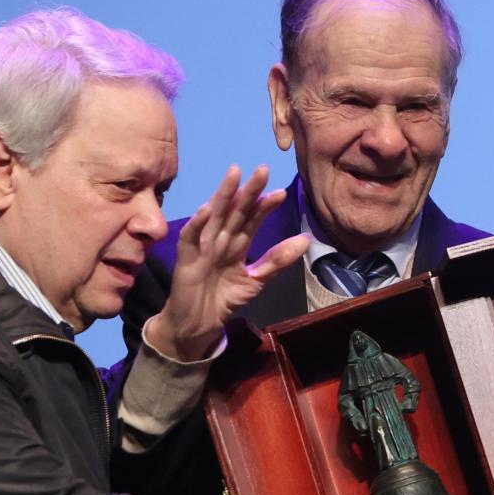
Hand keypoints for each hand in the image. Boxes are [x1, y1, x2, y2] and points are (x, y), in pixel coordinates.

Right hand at [146, 165, 309, 360]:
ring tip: (234, 174)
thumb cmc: (224, 299)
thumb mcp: (257, 280)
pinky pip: (192, 236)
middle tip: (263, 169)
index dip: (265, 205)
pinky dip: (199, 222)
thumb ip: (278, 260)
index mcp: (237, 242)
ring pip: (215, 215)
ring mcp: (203, 245)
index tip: (281, 193)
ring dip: (223, 195)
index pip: (252, 218)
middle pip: (236, 210)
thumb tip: (306, 239)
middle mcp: (220, 238)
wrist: (199, 324)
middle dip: (248, 190)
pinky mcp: (187, 257)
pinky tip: (209, 208)